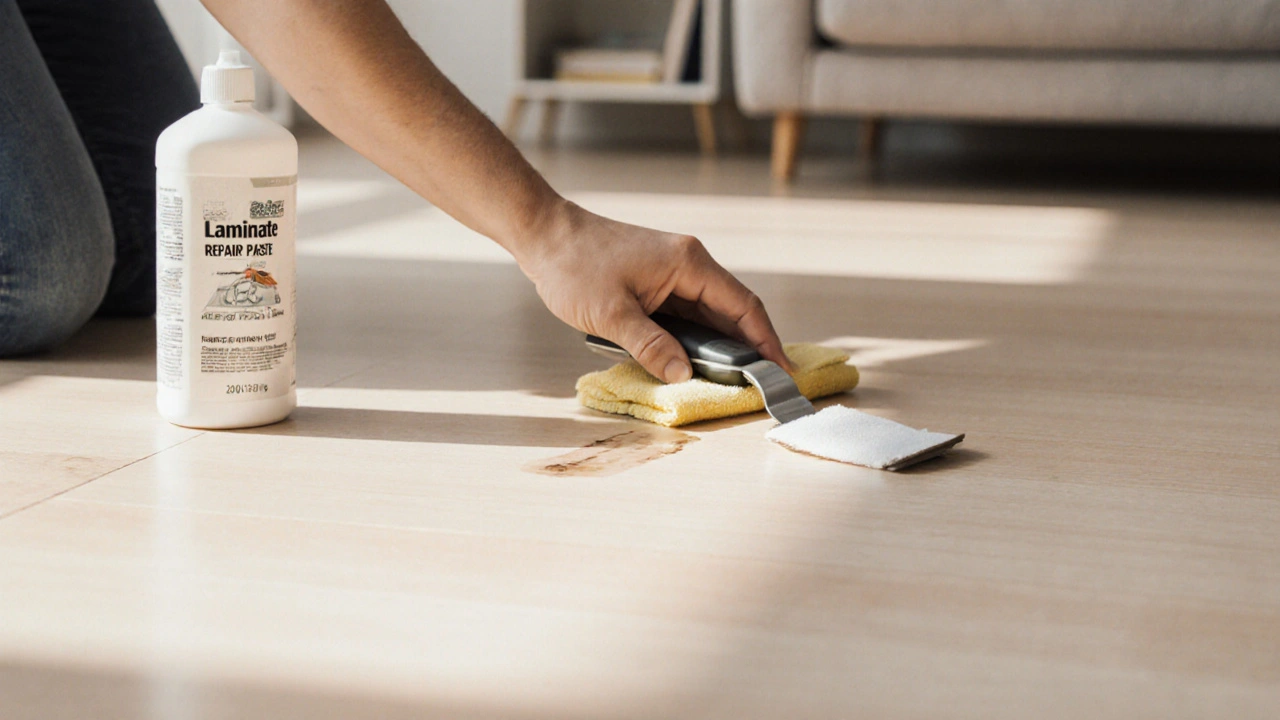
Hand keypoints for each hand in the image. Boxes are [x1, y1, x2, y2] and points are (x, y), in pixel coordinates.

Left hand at [515, 199, 793, 382]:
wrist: (544, 234)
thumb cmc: (574, 266)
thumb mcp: (612, 314)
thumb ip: (651, 346)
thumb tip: (684, 374)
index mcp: (689, 264)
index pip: (743, 306)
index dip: (766, 340)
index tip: (781, 370)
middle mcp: (689, 264)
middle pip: (732, 311)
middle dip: (748, 347)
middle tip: (761, 384)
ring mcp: (673, 271)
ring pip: (710, 313)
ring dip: (721, 344)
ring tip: (735, 380)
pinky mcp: (656, 281)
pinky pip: (688, 312)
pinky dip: (696, 337)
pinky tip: (696, 361)